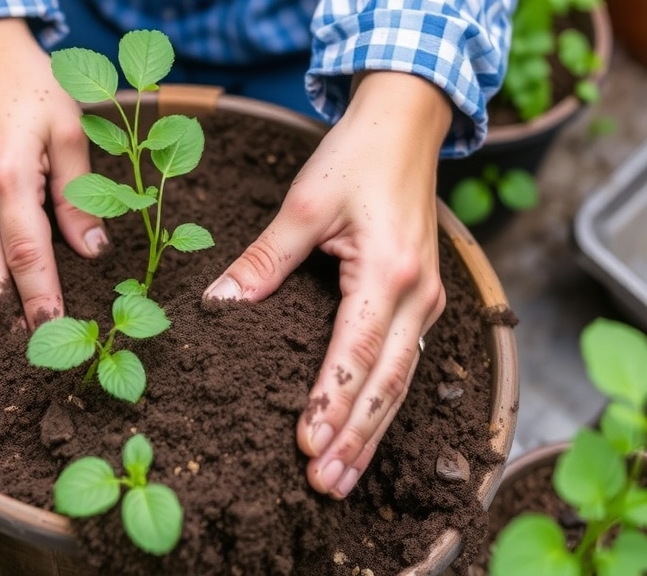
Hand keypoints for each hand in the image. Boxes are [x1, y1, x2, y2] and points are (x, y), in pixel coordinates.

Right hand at [0, 18, 106, 328]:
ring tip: (10, 328)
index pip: (27, 253)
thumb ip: (79, 194)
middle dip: (9, 311)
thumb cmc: (27, 83)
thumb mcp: (67, 128)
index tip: (53, 329)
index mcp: (8, 177)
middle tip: (31, 346)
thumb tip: (93, 251)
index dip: (41, 295)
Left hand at [203, 72, 451, 497]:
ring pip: (400, 384)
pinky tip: (361, 435)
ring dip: (370, 434)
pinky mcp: (422, 302)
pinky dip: (380, 406)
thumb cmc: (356, 157)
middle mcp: (418, 294)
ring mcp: (427, 301)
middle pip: (385, 383)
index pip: (355, 351)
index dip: (329, 400)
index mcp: (389, 270)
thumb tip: (218, 305)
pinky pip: (403, 365)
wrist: (407, 126)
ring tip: (342, 479)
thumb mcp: (303, 203)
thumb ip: (264, 260)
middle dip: (353, 438)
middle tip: (323, 484)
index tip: (305, 442)